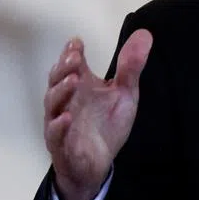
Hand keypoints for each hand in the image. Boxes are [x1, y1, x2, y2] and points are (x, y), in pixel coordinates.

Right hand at [43, 31, 152, 199]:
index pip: (71, 65)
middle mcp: (65, 101)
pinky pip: (55, 135)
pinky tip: (67, 118)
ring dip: (60, 91)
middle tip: (74, 57)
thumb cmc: (106, 125)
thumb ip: (131, 67)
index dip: (71, 53)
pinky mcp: (61, 145)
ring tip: (74, 80)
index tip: (77, 42)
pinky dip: (59, 126)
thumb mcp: (124, 94)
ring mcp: (60, 122)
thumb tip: (145, 34)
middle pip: (57, 80)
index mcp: (79, 86)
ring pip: (53, 104)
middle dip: (64, 68)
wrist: (98, 164)